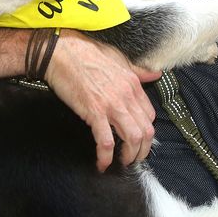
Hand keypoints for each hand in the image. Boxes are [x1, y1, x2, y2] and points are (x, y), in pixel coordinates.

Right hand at [47, 30, 159, 169]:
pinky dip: (106, 157)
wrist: (61, 52)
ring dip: (129, 156)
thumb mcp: (119, 58)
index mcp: (133, 84)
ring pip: (133, 138)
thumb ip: (138, 71)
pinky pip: (107, 141)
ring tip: (122, 163)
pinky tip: (102, 164)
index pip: (149, 115)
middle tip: (133, 158)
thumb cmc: (86, 53)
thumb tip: (156, 75)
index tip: (139, 140)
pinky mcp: (94, 112)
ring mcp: (112, 105)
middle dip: (142, 150)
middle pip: (146, 131)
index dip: (146, 131)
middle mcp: (127, 96)